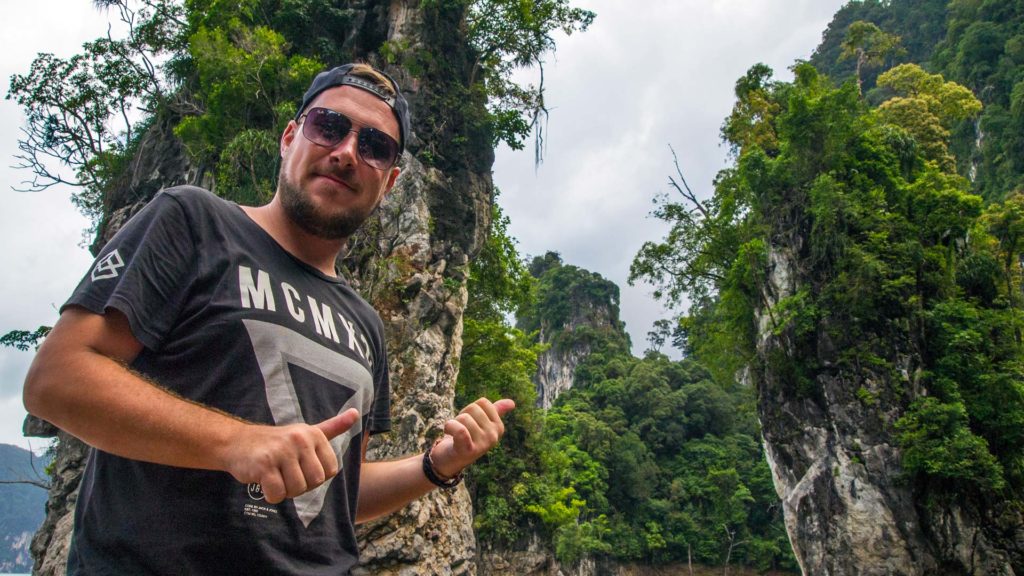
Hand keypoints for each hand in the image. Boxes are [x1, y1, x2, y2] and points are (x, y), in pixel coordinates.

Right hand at [221, 408, 359, 503]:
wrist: (237, 443)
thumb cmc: (276, 443)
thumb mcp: (306, 432)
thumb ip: (332, 427)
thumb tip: (356, 414)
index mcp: (313, 434)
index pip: (331, 471)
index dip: (316, 476)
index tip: (301, 467)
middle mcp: (300, 439)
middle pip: (315, 482)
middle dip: (301, 486)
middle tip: (286, 474)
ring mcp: (281, 451)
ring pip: (296, 490)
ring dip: (285, 490)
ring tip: (275, 475)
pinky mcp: (264, 465)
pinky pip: (278, 494)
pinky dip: (271, 495)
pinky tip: (263, 480)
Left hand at [430, 398, 514, 478]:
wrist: (449, 460)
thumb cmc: (465, 438)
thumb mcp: (481, 423)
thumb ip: (495, 412)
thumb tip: (512, 403)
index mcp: (499, 427)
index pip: (483, 402)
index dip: (470, 409)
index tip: (469, 422)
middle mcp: (494, 436)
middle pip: (473, 408)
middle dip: (461, 416)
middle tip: (460, 430)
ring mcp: (483, 444)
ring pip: (464, 418)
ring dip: (453, 423)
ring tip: (454, 435)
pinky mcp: (469, 450)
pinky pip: (460, 430)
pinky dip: (450, 427)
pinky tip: (448, 433)